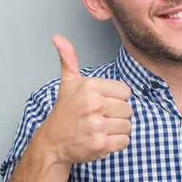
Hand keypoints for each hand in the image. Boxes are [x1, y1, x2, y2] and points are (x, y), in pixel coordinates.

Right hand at [37, 35, 132, 164]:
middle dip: (116, 115)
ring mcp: (97, 125)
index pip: (125, 91)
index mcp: (90, 86)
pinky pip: (124, 141)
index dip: (115, 99)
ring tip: (100, 128)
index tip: (101, 103)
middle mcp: (94, 104)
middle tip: (99, 118)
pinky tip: (102, 139)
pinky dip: (116, 143)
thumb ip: (68, 59)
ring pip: (127, 126)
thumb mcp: (67, 83)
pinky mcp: (100, 144)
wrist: (53, 142)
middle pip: (128, 109)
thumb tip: (57, 37)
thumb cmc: (64, 112)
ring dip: (117, 130)